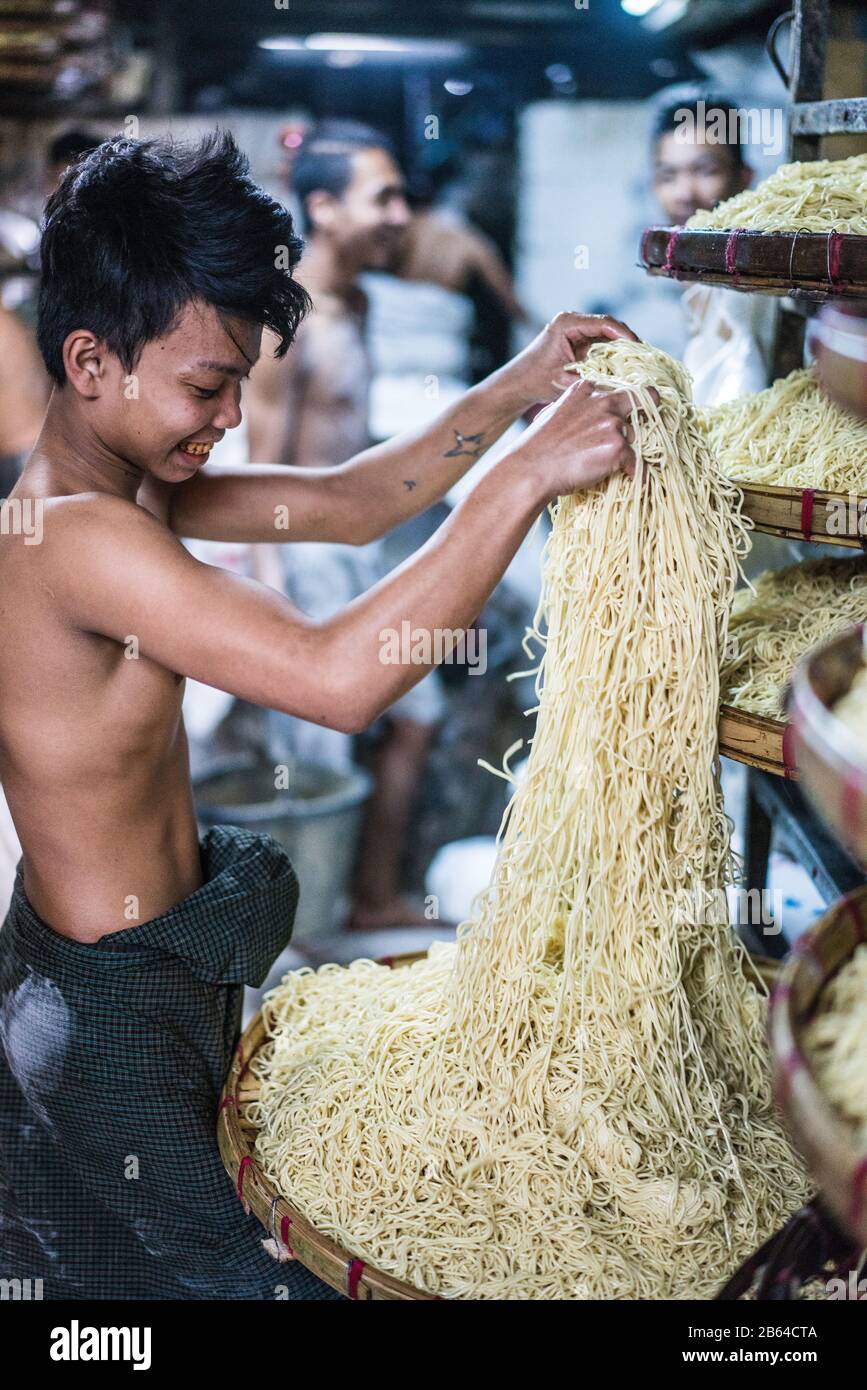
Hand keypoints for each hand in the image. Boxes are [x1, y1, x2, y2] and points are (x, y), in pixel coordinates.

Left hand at [499, 311, 638, 411]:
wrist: (517, 384)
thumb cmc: (536, 382)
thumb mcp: (566, 382)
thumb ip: (593, 381)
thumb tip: (624, 386)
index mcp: (567, 324)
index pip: (605, 324)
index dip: (626, 336)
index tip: (640, 350)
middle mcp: (572, 321)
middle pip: (610, 327)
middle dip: (628, 342)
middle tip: (644, 359)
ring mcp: (575, 330)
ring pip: (607, 335)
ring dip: (622, 349)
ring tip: (638, 364)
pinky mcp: (577, 340)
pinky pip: (601, 344)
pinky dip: (613, 354)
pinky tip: (624, 367)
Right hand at [510, 376, 643, 502]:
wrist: (532, 469)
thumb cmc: (537, 446)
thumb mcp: (553, 413)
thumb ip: (574, 407)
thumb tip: (583, 416)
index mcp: (586, 390)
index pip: (621, 389)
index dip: (629, 403)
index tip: (636, 411)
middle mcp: (603, 402)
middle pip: (635, 411)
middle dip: (632, 426)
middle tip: (626, 441)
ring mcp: (612, 425)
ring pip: (634, 438)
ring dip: (626, 451)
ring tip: (606, 464)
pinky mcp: (618, 448)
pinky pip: (636, 464)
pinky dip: (634, 473)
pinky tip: (627, 479)